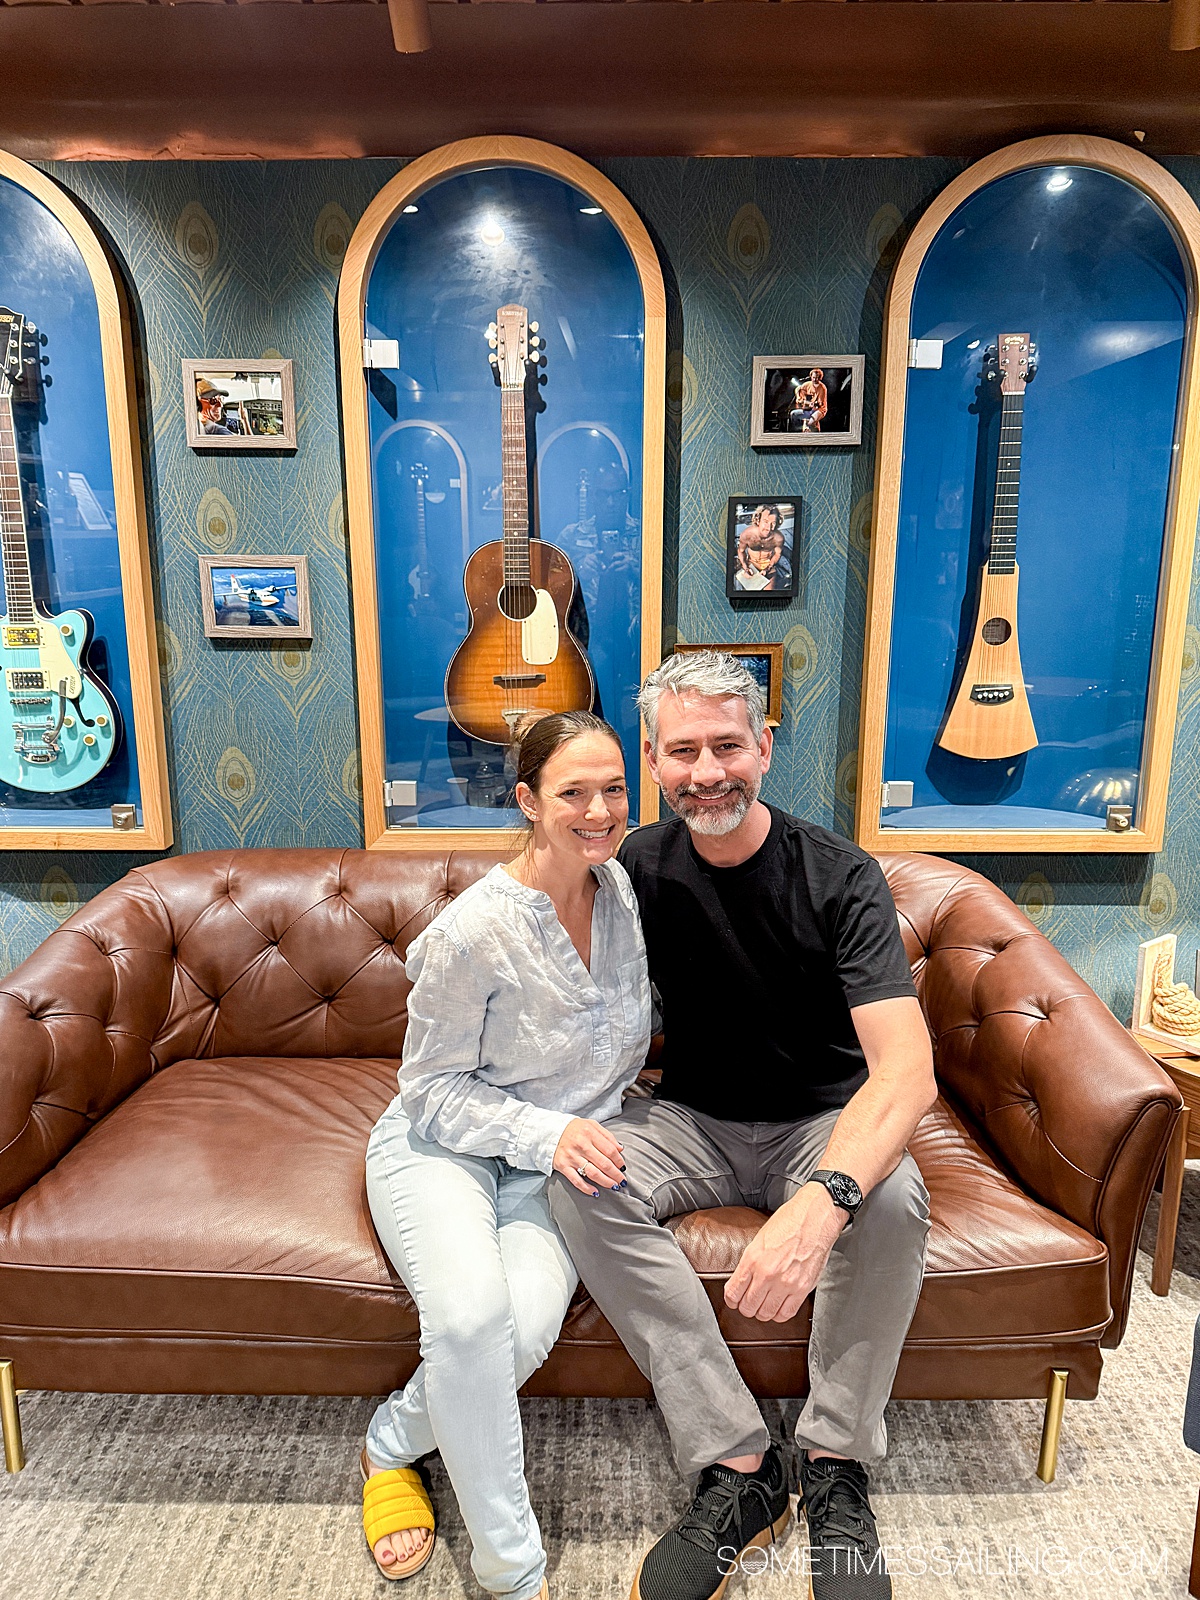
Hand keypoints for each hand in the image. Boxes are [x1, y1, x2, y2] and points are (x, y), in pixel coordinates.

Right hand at [553, 1118, 626, 1195]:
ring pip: (593, 1173)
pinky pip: (576, 1180)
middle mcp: (581, 1145)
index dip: (618, 1160)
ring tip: (614, 1186)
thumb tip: (620, 1149)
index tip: (622, 1167)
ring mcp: (572, 1157)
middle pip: (603, 1163)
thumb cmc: (573, 1129)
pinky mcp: (563, 1166)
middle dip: (616, 1174)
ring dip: (606, 1182)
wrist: (549, 1131)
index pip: (609, 1150)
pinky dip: (587, 1188)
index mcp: (589, 1133)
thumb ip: (607, 1135)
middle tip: (622, 1180)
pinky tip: (595, 1192)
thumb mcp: (591, 1125)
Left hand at [724, 1185, 845, 1322]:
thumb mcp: (759, 1239)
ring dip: (762, 1312)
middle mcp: (767, 1274)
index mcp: (753, 1259)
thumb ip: (750, 1262)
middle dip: (746, 1307)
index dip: (731, 1300)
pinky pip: (786, 1313)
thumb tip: (743, 1281)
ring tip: (763, 1306)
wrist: (814, 1217)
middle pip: (748, 1307)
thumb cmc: (788, 1222)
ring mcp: (786, 1283)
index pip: (733, 1293)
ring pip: (766, 1314)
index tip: (733, 1300)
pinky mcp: (803, 1289)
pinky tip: (778, 1307)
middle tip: (749, 1303)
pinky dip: (779, 1314)